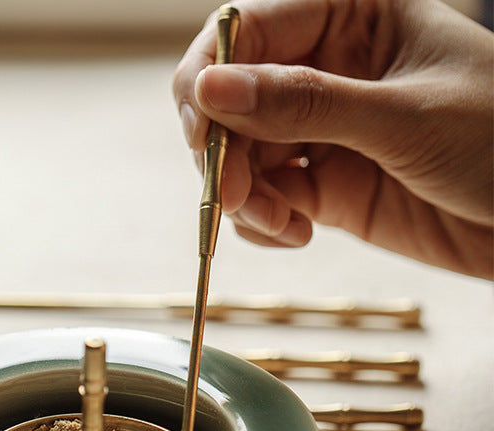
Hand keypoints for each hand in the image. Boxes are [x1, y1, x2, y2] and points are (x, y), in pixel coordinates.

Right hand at [173, 0, 493, 277]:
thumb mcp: (403, 116)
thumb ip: (304, 103)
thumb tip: (212, 89)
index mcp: (350, 17)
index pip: (247, 30)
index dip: (210, 77)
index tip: (204, 130)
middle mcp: (325, 70)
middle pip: (230, 99)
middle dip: (224, 151)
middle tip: (237, 195)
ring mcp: (320, 131)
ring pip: (241, 156)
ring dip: (244, 196)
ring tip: (280, 223)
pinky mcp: (322, 185)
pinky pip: (265, 199)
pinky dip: (264, 222)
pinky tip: (295, 234)